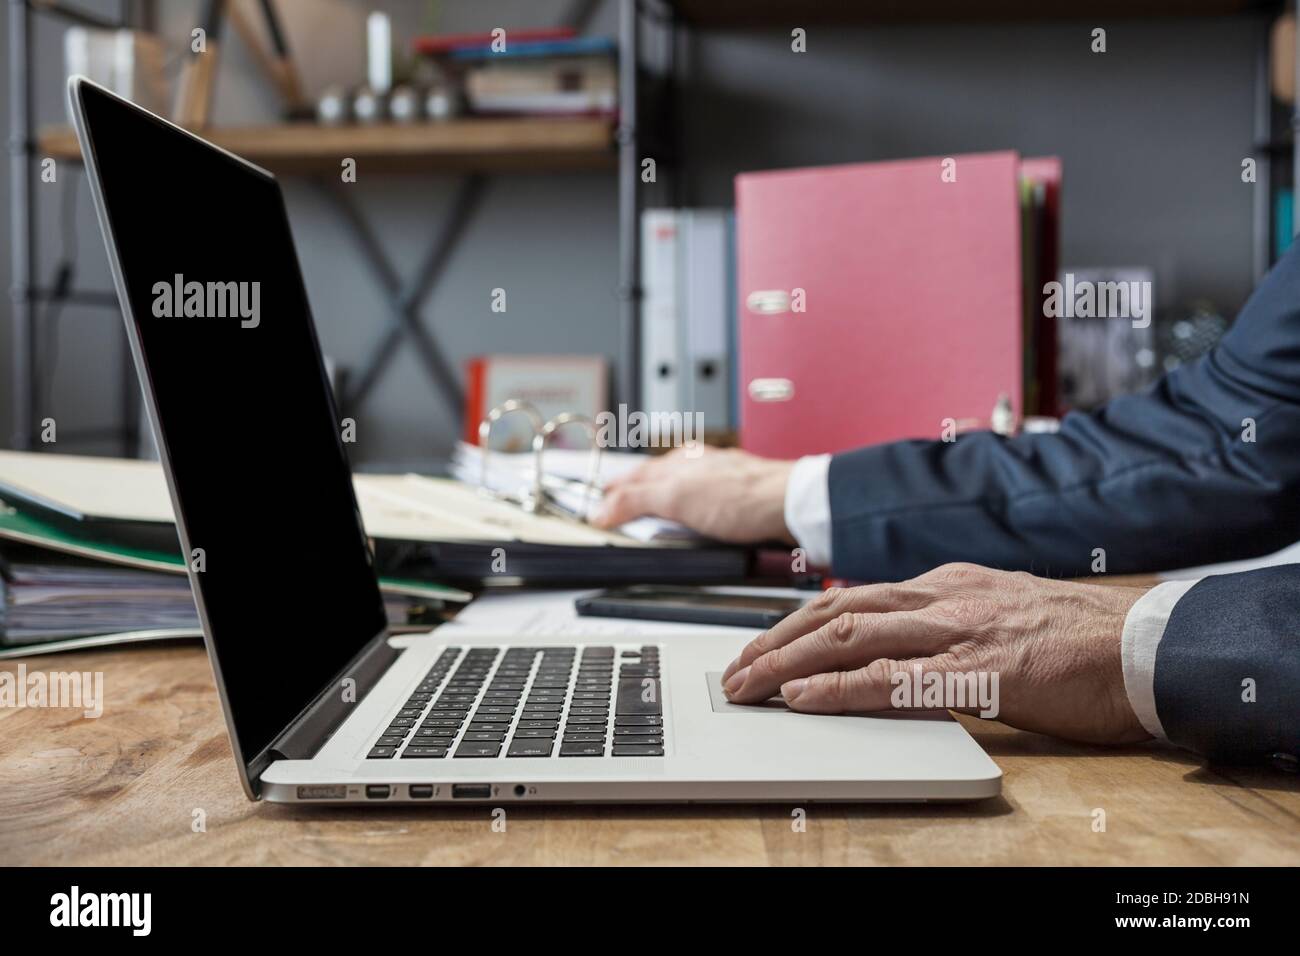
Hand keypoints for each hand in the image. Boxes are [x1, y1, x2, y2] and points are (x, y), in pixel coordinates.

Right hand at [591, 446, 795, 544]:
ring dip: (666, 496)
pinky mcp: (741, 501)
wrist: (791, 506)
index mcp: (680, 463)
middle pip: (660, 477)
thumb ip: (637, 500)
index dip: (616, 490)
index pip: (637, 476)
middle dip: (638, 488)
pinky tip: (699, 519)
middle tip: (619, 502)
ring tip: (654, 508)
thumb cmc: (743, 495)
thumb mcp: (676, 497)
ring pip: (685, 487)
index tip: (600, 503)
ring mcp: (722, 482)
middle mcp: (700, 468)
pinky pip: (709, 502)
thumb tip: (603, 507)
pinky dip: (694, 509)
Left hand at [721, 563, 1150, 744]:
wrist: (1145, 645)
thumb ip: (948, 620)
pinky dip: (838, 689)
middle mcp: (942, 597)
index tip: (762, 648)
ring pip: (849, 636)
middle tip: (734, 671)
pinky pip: (893, 679)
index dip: (796, 624)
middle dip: (774, 642)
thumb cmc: (1078, 638)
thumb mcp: (1000, 612)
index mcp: (947, 584)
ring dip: (787, 663)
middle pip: (835, 612)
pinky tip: (804, 700)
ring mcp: (957, 630)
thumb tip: (897, 640)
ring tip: (748, 685)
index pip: (851, 598)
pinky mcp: (979, 671)